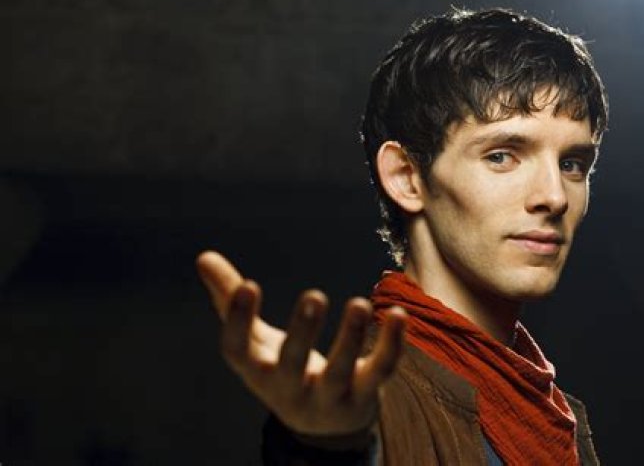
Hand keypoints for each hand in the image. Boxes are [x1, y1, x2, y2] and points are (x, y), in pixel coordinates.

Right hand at [196, 250, 405, 436]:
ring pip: (340, 372)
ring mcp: (329, 397)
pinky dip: (391, 345)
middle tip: (314, 296)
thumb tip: (203, 257)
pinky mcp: (364, 396)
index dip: (238, 321)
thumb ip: (230, 301)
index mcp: (257, 371)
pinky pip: (379, 371)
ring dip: (350, 338)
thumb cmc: (282, 370)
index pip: (238, 352)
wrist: (322, 427)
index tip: (248, 285)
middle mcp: (290, 389)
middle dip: (303, 333)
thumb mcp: (256, 341)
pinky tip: (399, 314)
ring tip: (358, 303)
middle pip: (293, 366)